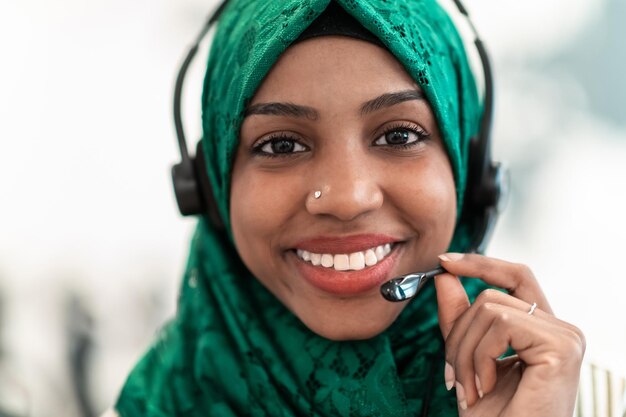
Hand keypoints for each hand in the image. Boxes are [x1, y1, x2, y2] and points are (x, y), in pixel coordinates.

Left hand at [434, 253, 584, 416]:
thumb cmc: (494, 414)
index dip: (480, 264)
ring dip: (464, 352)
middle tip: (451, 376)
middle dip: (457, 333)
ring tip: (470, 388)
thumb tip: (444, 275)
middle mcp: (559, 329)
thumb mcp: (466, 357)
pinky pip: (501, 323)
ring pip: (489, 308)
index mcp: (540, 330)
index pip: (514, 276)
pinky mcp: (562, 346)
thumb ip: (458, 317)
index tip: (444, 262)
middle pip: (490, 295)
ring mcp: (565, 336)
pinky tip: (488, 386)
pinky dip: (480, 355)